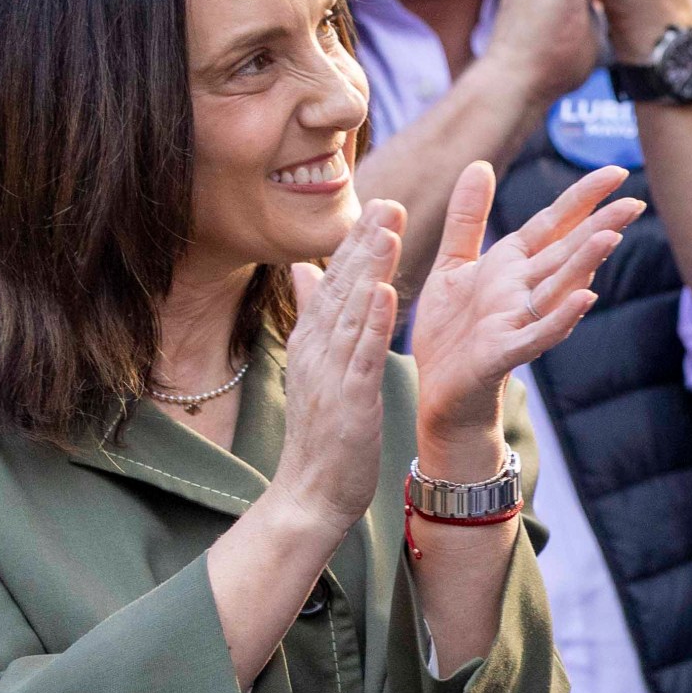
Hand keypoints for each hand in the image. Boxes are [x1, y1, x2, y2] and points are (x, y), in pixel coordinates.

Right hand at [267, 202, 406, 545]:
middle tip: (387, 201)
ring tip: (389, 229)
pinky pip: (362, 354)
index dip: (355, 243)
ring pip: (352, 312)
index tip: (376, 204)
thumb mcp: (315, 366)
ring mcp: (330, 373)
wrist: (312, 491)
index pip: (334, 282)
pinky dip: (375, 322)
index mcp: (312, 341)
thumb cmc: (321, 432)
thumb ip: (312, 317)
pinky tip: (389, 293)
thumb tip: (302, 269)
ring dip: (370, 269)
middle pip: (341, 286)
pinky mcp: (348, 399)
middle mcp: (316, 350)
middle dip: (364, 243)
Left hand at [407, 159, 642, 459]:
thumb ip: (468, 217)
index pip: (554, 223)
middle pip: (566, 252)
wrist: (438, 394)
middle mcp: (522, 289)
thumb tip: (480, 164)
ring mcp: (516, 321)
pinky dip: (561, 317)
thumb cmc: (450, 333)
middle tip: (635, 203)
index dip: (583, 197)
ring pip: (558, 287)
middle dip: (599, 227)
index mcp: (511, 265)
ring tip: (611, 236)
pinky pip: (536, 334)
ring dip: (585, 264)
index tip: (617, 172)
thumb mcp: (453, 265)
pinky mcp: (502, 353)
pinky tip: (585, 298)